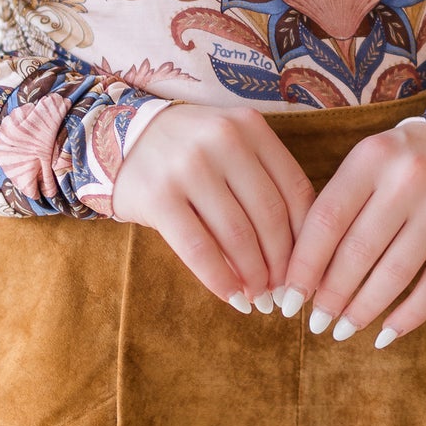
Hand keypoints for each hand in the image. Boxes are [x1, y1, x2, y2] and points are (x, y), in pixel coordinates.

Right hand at [108, 104, 319, 309]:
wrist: (120, 137)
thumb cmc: (189, 151)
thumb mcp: (230, 147)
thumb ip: (262, 181)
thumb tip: (296, 253)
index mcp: (249, 127)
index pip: (295, 190)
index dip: (305, 238)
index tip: (305, 267)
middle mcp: (222, 140)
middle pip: (270, 216)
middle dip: (281, 264)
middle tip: (282, 291)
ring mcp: (189, 167)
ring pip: (237, 235)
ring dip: (254, 276)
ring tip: (258, 298)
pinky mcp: (159, 196)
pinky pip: (198, 248)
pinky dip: (220, 279)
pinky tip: (230, 296)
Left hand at [278, 118, 425, 347]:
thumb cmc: (403, 165)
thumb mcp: (367, 165)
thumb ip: (338, 208)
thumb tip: (304, 276)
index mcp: (372, 157)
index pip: (327, 220)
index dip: (304, 265)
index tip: (289, 299)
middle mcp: (409, 179)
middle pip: (359, 251)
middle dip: (331, 295)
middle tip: (316, 322)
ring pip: (395, 273)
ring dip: (363, 310)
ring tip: (342, 330)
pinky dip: (409, 316)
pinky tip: (385, 333)